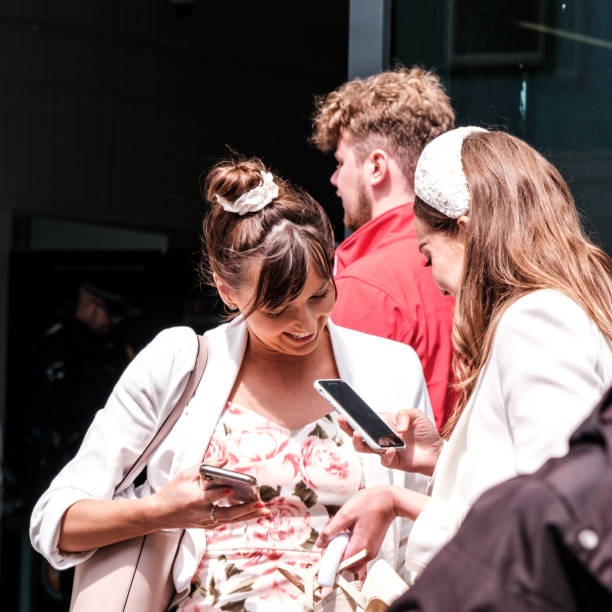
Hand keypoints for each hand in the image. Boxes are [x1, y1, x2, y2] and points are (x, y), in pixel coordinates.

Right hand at [149, 458, 268, 529]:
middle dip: (245, 510)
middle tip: (261, 505)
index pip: (210, 497)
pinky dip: (240, 516)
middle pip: (226, 514)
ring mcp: (205, 522)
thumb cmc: (173, 492)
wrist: (159, 514)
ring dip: (248, 515)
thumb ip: (206, 466)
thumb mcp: (186, 475)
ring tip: (264, 511)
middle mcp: (201, 514)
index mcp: (194, 500)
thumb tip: (224, 460)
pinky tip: (252, 512)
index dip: (221, 493)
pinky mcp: (207, 525)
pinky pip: (227, 521)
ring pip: (230, 520)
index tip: (231, 489)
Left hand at [315, 487, 396, 572]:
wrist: (389, 500)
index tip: (324, 546)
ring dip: (342, 548)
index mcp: (360, 547)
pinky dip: (350, 545)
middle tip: (332, 537)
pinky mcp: (372, 547)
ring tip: (341, 530)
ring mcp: (371, 551)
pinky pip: (357, 552)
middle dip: (335, 552)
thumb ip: (330, 530)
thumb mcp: (345, 514)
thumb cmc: (371, 503)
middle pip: (345, 564)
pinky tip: (349, 530)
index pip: (339, 563)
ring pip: (350, 559)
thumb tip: (320, 543)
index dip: (328, 556)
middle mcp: (367, 554)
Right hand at [338, 409, 441, 475]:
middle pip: (357, 433)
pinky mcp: (391, 462)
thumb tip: (395, 426)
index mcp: (382, 423)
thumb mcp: (415, 415)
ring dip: (358, 441)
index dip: (352, 415)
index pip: (363, 419)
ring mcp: (383, 450)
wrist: (437, 451)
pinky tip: (391, 449)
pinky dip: (387, 454)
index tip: (343, 409)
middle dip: (347, 426)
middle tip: (342, 419)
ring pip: (363, 448)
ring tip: (359, 435)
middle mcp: (379, 437)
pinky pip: (384, 459)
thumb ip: (404, 414)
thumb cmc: (425, 432)